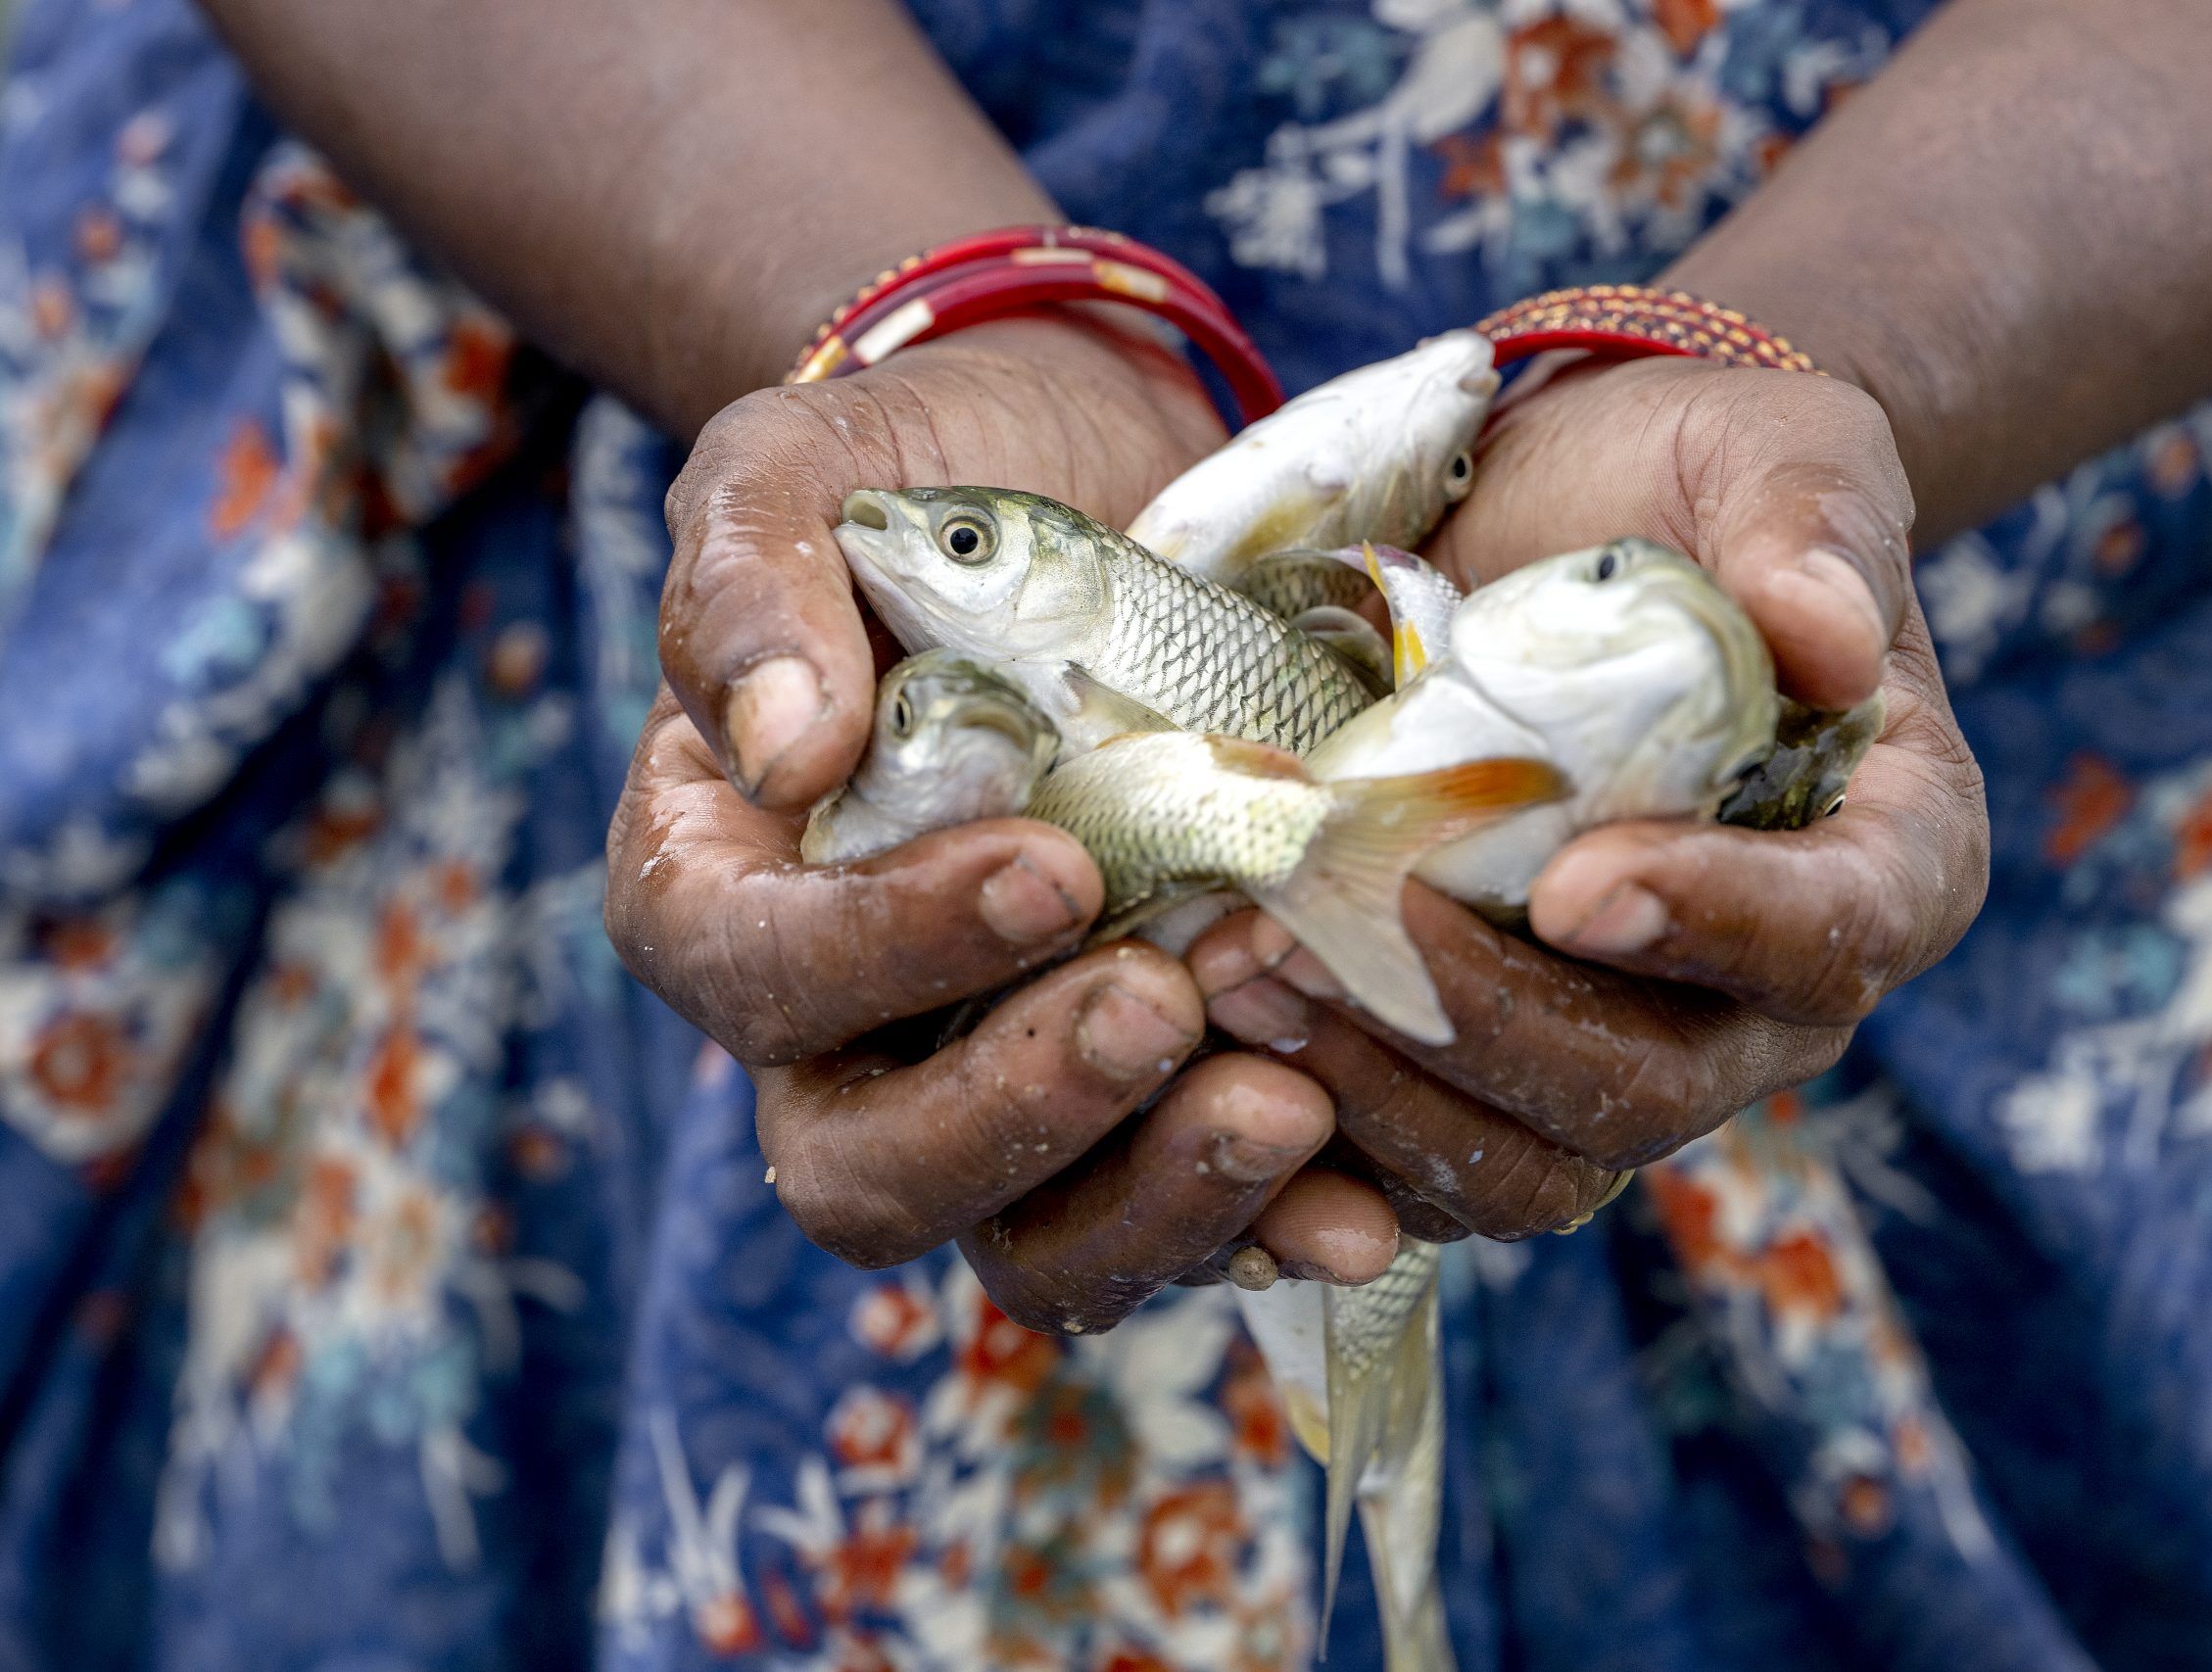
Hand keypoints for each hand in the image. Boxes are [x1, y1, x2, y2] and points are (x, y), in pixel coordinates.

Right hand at [606, 317, 1371, 1330]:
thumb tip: (781, 748)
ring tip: (1285, 1109)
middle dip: (1015, 1114)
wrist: (1116, 489)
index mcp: (730, 888)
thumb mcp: (815, 472)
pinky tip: (1362, 1205)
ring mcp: (1001, 1080)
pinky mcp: (1145, 1106)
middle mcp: (847, 1028)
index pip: (755, 975)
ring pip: (1030, 1238)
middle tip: (1162, 1005)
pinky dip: (1269, 1229)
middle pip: (868, 1170)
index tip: (1052, 867)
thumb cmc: (937, 482)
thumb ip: (751, 579)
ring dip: (1155, 1202)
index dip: (883, 951)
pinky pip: (1181, 1223)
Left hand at [1189, 356, 1987, 1238]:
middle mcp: (1762, 994)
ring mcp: (1628, 1052)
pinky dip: (1323, 1116)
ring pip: (1528, 1160)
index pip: (1839, 935)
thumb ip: (1810, 522)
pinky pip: (1423, 1162)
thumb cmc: (1681, 484)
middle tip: (1324, 935)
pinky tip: (1218, 1020)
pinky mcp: (1497, 1080)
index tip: (1573, 884)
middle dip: (1485, 1024)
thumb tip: (1828, 634)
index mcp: (1880, 856)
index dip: (1718, 928)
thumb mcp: (1770, 448)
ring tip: (1239, 974)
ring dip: (1377, 1085)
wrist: (1539, 524)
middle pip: (1657, 1085)